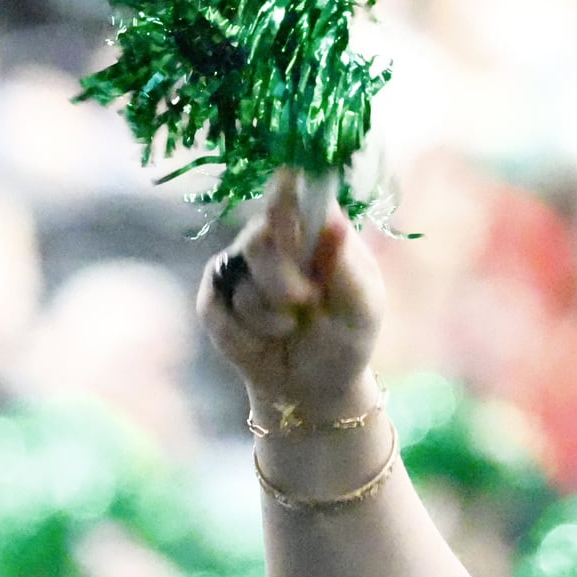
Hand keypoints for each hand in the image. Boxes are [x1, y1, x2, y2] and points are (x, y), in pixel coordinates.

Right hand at [197, 169, 387, 427]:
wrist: (311, 387)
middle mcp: (274, 234)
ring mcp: (241, 261)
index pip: (294, 190)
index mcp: (316, 227)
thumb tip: (334, 220)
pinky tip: (264, 339)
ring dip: (269, 314)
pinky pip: (218, 307)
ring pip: (241, 277)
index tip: (292, 224)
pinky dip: (246, 334)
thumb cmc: (345, 339)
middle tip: (306, 302)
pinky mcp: (215, 292)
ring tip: (290, 327)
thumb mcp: (361, 308)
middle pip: (260, 234)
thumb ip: (346, 265)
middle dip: (283, 279)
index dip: (286, 201)